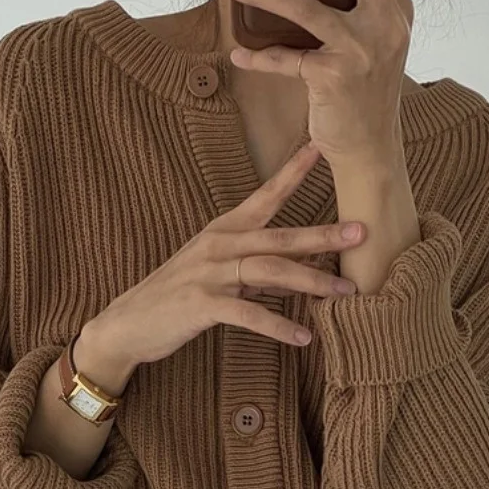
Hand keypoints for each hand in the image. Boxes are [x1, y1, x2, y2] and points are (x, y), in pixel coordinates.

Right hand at [83, 144, 365, 366]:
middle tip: (361, 231)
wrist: (127, 323)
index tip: (320, 151)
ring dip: (311, 282)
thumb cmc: (175, 296)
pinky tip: (304, 338)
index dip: (292, 174)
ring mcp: (209, 274)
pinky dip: (279, 326)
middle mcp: (218, 246)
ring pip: (270, 272)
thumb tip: (293, 268)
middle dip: (323, 234)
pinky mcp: (202, 305)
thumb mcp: (212, 270)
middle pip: (279, 236)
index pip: (264, 197)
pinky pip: (249, 315)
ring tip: (346, 292)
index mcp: (222, 232)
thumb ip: (250, 264)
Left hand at [224, 0, 412, 167]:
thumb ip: (372, 13)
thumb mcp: (383, 49)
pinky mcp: (331, 76)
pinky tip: (240, 56)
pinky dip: (257, 58)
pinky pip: (284, 59)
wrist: (370, 149)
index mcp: (396, 15)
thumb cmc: (368, 99)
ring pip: (302, 7)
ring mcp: (356, 50)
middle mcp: (382, 27)